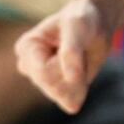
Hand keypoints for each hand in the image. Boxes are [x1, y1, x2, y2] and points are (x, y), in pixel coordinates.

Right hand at [15, 0, 110, 114]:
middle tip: (80, 51)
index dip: (67, 63)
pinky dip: (82, 88)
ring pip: (62, 96)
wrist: (96, 25)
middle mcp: (29, 67)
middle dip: (73, 71)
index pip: (43, 72)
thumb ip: (71, 51)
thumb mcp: (78, 26)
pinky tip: (81, 72)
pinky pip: (71, 102)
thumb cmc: (83, 20)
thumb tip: (70, 78)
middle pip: (52, 86)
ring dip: (79, 79)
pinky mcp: (57, 91)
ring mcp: (42, 81)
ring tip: (80, 59)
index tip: (75, 43)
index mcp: (26, 48)